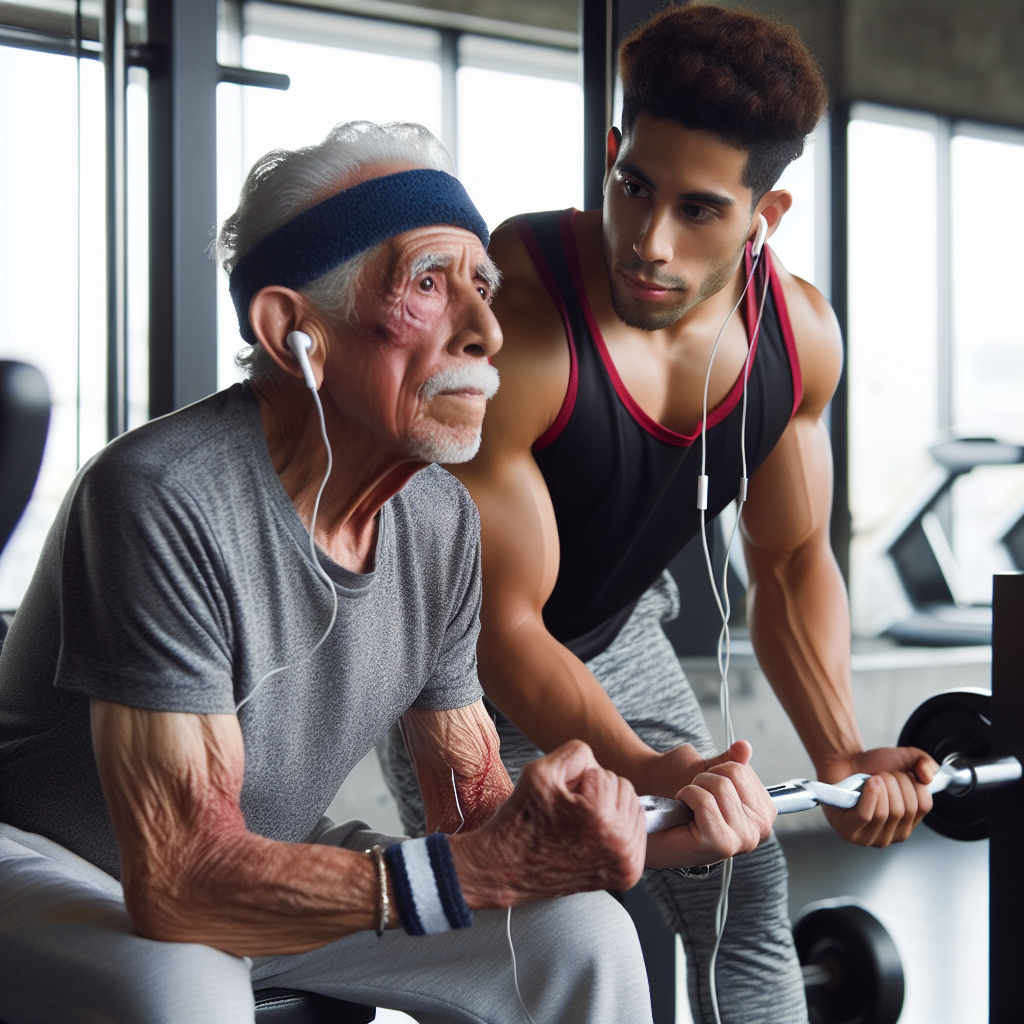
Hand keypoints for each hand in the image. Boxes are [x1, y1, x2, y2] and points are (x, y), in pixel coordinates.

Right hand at [449, 740, 645, 907]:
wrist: (508, 869)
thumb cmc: (521, 822)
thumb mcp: (539, 771)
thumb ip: (577, 752)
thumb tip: (600, 762)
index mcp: (600, 818)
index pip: (606, 774)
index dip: (579, 781)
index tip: (562, 801)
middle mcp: (619, 844)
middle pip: (625, 789)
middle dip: (599, 794)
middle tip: (571, 812)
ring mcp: (626, 863)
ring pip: (633, 809)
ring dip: (610, 809)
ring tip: (581, 825)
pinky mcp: (628, 874)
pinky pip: (636, 832)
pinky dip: (617, 828)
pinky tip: (593, 835)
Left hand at [645, 740, 775, 868]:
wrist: (650, 816)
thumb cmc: (678, 791)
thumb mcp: (709, 771)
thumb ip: (731, 760)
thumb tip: (744, 747)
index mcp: (762, 812)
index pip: (743, 769)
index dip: (717, 771)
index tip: (708, 790)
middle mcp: (759, 830)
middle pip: (735, 773)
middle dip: (706, 777)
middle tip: (696, 797)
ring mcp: (743, 839)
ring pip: (721, 785)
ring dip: (694, 787)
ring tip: (690, 804)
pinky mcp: (722, 844)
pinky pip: (704, 800)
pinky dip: (686, 796)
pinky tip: (682, 811)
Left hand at [817, 747, 937, 846]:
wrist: (843, 761)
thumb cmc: (871, 767)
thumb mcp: (905, 759)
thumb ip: (924, 762)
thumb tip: (928, 776)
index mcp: (908, 823)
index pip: (923, 806)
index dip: (913, 784)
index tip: (899, 774)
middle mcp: (892, 835)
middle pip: (904, 810)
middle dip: (893, 782)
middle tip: (881, 775)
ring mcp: (870, 838)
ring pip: (885, 813)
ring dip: (879, 786)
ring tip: (871, 779)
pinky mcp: (849, 832)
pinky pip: (866, 816)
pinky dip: (868, 796)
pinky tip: (868, 783)